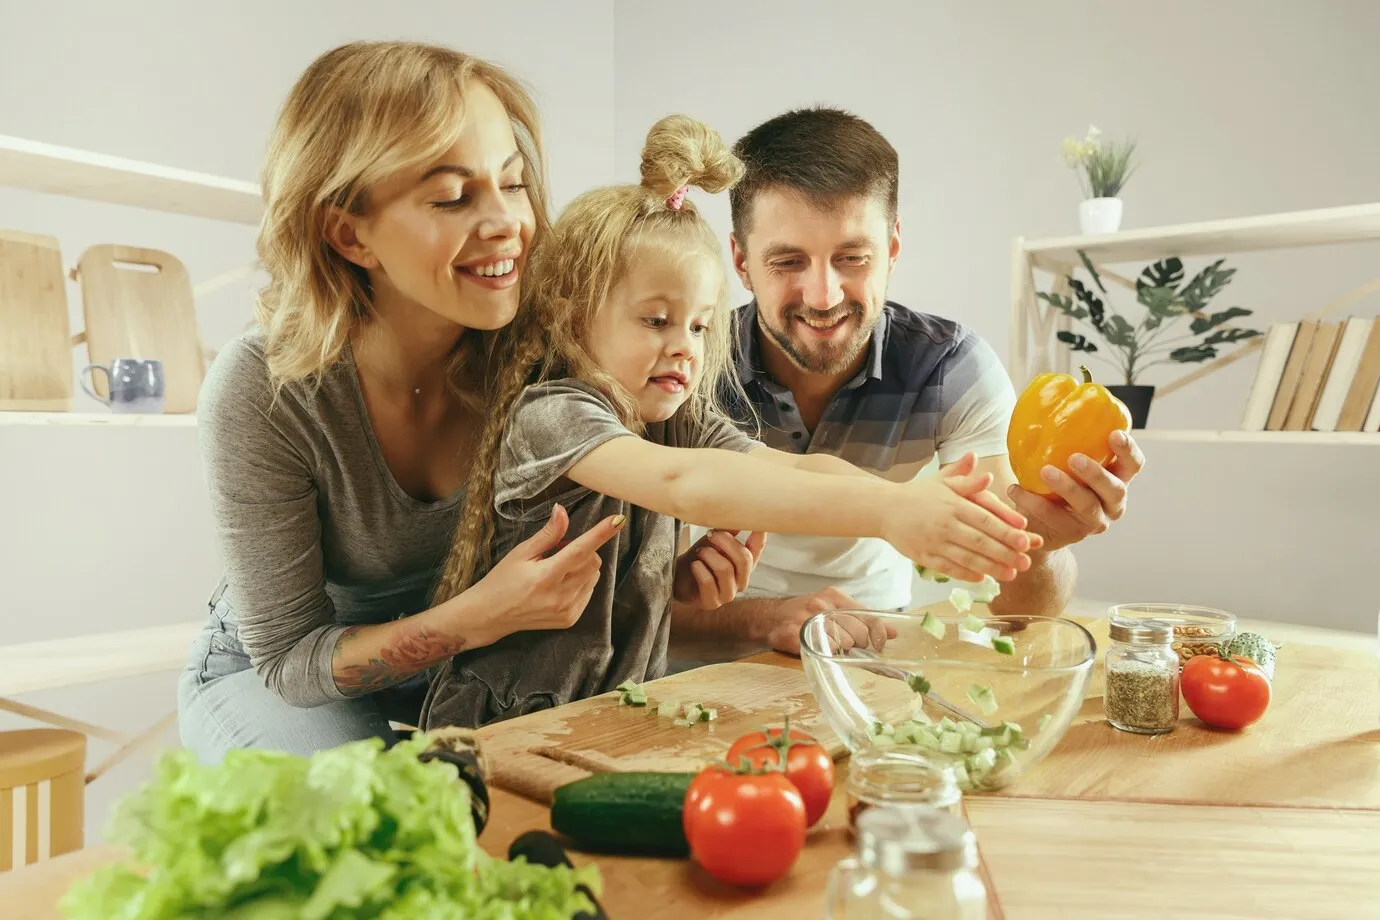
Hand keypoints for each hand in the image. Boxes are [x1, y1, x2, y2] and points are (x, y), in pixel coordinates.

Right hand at [467, 503, 625, 637]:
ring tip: (555, 570)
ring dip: (581, 567)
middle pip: (592, 562)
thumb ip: (547, 534)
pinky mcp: (569, 619)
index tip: (617, 520)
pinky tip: (558, 585)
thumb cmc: (503, 580)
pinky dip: (580, 583)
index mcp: (545, 577)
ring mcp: (566, 610)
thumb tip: (562, 510)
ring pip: (593, 577)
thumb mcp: (521, 553)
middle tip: (556, 552)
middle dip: (582, 550)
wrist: (491, 615)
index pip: (580, 550)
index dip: (600, 533)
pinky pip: (588, 592)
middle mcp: (559, 596)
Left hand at [673, 529, 766, 610]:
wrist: (676, 578)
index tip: (758, 521)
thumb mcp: (712, 541)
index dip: (760, 536)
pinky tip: (694, 565)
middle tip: (711, 535)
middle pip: (744, 559)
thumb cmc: (698, 558)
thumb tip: (737, 515)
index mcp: (744, 565)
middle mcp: (741, 581)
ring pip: (725, 569)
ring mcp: (728, 594)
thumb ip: (727, 531)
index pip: (758, 550)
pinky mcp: (712, 602)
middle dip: (726, 542)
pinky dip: (699, 569)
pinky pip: (708, 581)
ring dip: (709, 555)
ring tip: (700, 552)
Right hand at [764, 587, 897, 655]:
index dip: (879, 634)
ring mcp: (806, 620)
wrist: (771, 617)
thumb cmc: (808, 614)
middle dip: (858, 645)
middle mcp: (820, 605)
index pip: (867, 616)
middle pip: (857, 635)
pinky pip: (821, 652)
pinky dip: (825, 655)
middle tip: (850, 647)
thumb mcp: (834, 607)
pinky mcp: (794, 636)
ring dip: (841, 651)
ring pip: (842, 645)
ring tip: (831, 647)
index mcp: (834, 596)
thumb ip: (862, 618)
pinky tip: (821, 651)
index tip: (883, 644)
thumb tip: (894, 633)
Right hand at [883, 451, 1042, 582]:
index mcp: (953, 504)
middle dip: (1005, 553)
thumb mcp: (942, 481)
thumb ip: (964, 477)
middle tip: (1026, 562)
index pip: (985, 519)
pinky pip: (947, 568)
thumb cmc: (918, 494)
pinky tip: (982, 578)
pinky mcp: (923, 556)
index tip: (1025, 539)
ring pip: (966, 558)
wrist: (884, 508)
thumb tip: (980, 464)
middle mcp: (945, 524)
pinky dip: (965, 574)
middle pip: (980, 541)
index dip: (1006, 530)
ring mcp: (933, 542)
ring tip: (1011, 575)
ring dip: (990, 568)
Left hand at [1007, 430, 1144, 551]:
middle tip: (1074, 458)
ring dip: (1067, 487)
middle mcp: (1113, 502)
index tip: (1114, 434)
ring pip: (1087, 506)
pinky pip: (1055, 518)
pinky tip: (1016, 489)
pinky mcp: (1073, 534)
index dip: (1128, 450)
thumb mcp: (1064, 461)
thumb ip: (1067, 439)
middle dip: (1096, 473)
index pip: (1133, 464)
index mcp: (1117, 478)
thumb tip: (1055, 392)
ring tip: (1045, 471)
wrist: (1040, 524)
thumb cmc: (1056, 482)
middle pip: (1115, 488)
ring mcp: (1095, 521)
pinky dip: (1034, 502)